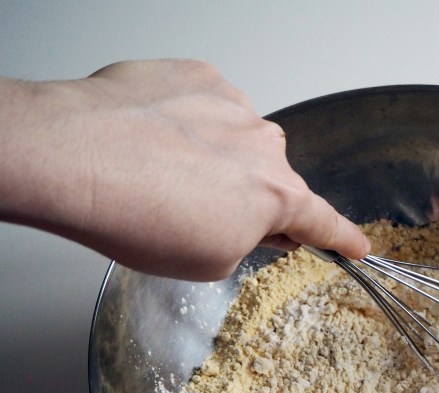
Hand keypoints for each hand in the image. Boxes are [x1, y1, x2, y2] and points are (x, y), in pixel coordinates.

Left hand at [0, 59, 369, 280]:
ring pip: (237, 140)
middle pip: (270, 179)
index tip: (359, 246)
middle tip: (195, 213)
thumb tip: (244, 221)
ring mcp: (233, 105)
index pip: (323, 223)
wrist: (74, 156)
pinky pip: (207, 106)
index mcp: (277, 198)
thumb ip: (244, 243)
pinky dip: (187, 124)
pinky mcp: (197, 77)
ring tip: (162, 174)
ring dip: (212, 158)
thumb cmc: (135, 216)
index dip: (344, 239)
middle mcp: (266, 146)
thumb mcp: (206, 262)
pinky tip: (154, 140)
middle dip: (244, 198)